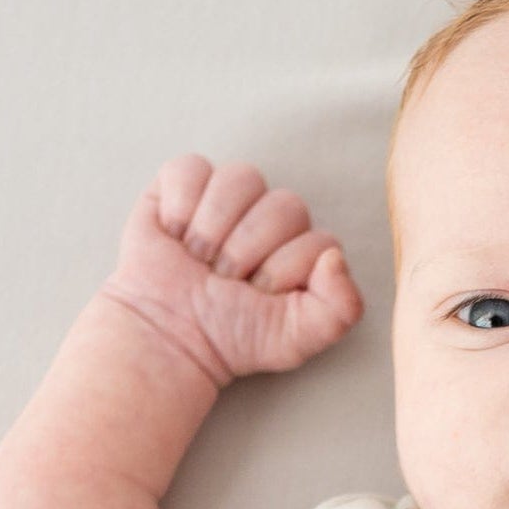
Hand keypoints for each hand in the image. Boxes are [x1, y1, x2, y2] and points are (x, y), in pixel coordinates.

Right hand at [100, 153, 364, 388]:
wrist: (168, 335)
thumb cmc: (232, 337)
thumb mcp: (295, 340)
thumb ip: (340, 309)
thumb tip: (334, 256)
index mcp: (304, 249)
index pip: (317, 240)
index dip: (284, 270)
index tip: (258, 297)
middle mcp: (272, 217)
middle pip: (284, 206)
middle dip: (248, 251)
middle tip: (224, 280)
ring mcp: (230, 196)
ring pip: (242, 178)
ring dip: (214, 229)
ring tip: (199, 259)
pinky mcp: (184, 181)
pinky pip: (192, 168)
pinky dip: (180, 206)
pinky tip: (175, 234)